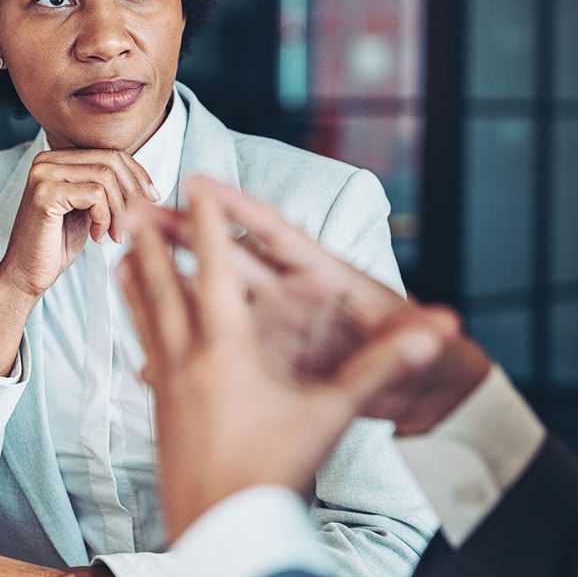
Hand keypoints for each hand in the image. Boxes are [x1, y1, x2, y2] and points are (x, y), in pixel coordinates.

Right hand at [0, 149, 159, 376]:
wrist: (27, 274)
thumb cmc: (58, 244)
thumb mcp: (90, 209)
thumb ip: (108, 189)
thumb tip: (147, 182)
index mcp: (58, 158)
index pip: (111, 154)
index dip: (138, 176)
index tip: (153, 199)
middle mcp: (47, 159)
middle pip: (111, 161)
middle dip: (133, 193)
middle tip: (138, 222)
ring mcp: (43, 174)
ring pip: (106, 178)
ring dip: (120, 211)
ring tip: (115, 235)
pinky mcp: (45, 194)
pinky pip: (95, 195)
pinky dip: (104, 218)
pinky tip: (97, 237)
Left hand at [119, 180, 461, 540]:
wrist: (222, 531)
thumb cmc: (275, 471)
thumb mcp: (331, 415)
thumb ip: (381, 369)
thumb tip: (436, 336)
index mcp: (228, 349)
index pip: (218, 270)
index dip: (209, 224)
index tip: (193, 186)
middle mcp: (188, 359)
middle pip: (163, 286)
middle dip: (152, 243)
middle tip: (133, 207)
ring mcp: (168, 387)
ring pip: (144, 320)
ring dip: (134, 282)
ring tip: (119, 256)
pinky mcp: (160, 414)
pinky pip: (144, 356)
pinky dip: (138, 330)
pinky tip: (136, 335)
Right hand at [148, 176, 493, 435]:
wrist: (425, 392)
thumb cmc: (425, 356)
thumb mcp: (422, 348)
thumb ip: (423, 339)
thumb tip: (451, 326)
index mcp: (329, 281)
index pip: (278, 236)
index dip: (240, 210)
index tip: (200, 183)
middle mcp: (298, 297)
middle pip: (233, 259)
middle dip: (189, 233)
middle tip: (140, 211)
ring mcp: (281, 327)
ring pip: (218, 299)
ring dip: (176, 282)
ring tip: (126, 265)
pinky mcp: (274, 361)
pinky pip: (225, 350)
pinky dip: (190, 353)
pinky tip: (146, 360)